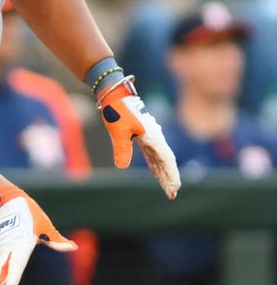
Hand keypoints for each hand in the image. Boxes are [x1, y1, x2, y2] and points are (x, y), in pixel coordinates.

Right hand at [0, 187, 76, 284]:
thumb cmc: (28, 212)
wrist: (5, 198)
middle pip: (1, 272)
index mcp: (21, 247)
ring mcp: (0, 248)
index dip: (11, 281)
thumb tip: (74, 247)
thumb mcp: (44, 225)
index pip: (15, 270)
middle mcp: (8, 250)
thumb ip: (56, 240)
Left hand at [99, 80, 180, 198]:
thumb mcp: (118, 131)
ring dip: (163, 172)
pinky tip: (155, 173)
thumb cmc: (117, 110)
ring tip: (166, 188)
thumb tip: (122, 167)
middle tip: (171, 194)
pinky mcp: (142, 135)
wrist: (114, 94)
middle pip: (165, 161)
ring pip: (159, 158)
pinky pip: (152, 153)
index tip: (174, 189)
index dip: (171, 175)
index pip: (166, 160)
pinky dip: (155, 164)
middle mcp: (154, 137)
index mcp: (153, 137)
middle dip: (169, 177)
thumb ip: (122, 148)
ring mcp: (149, 136)